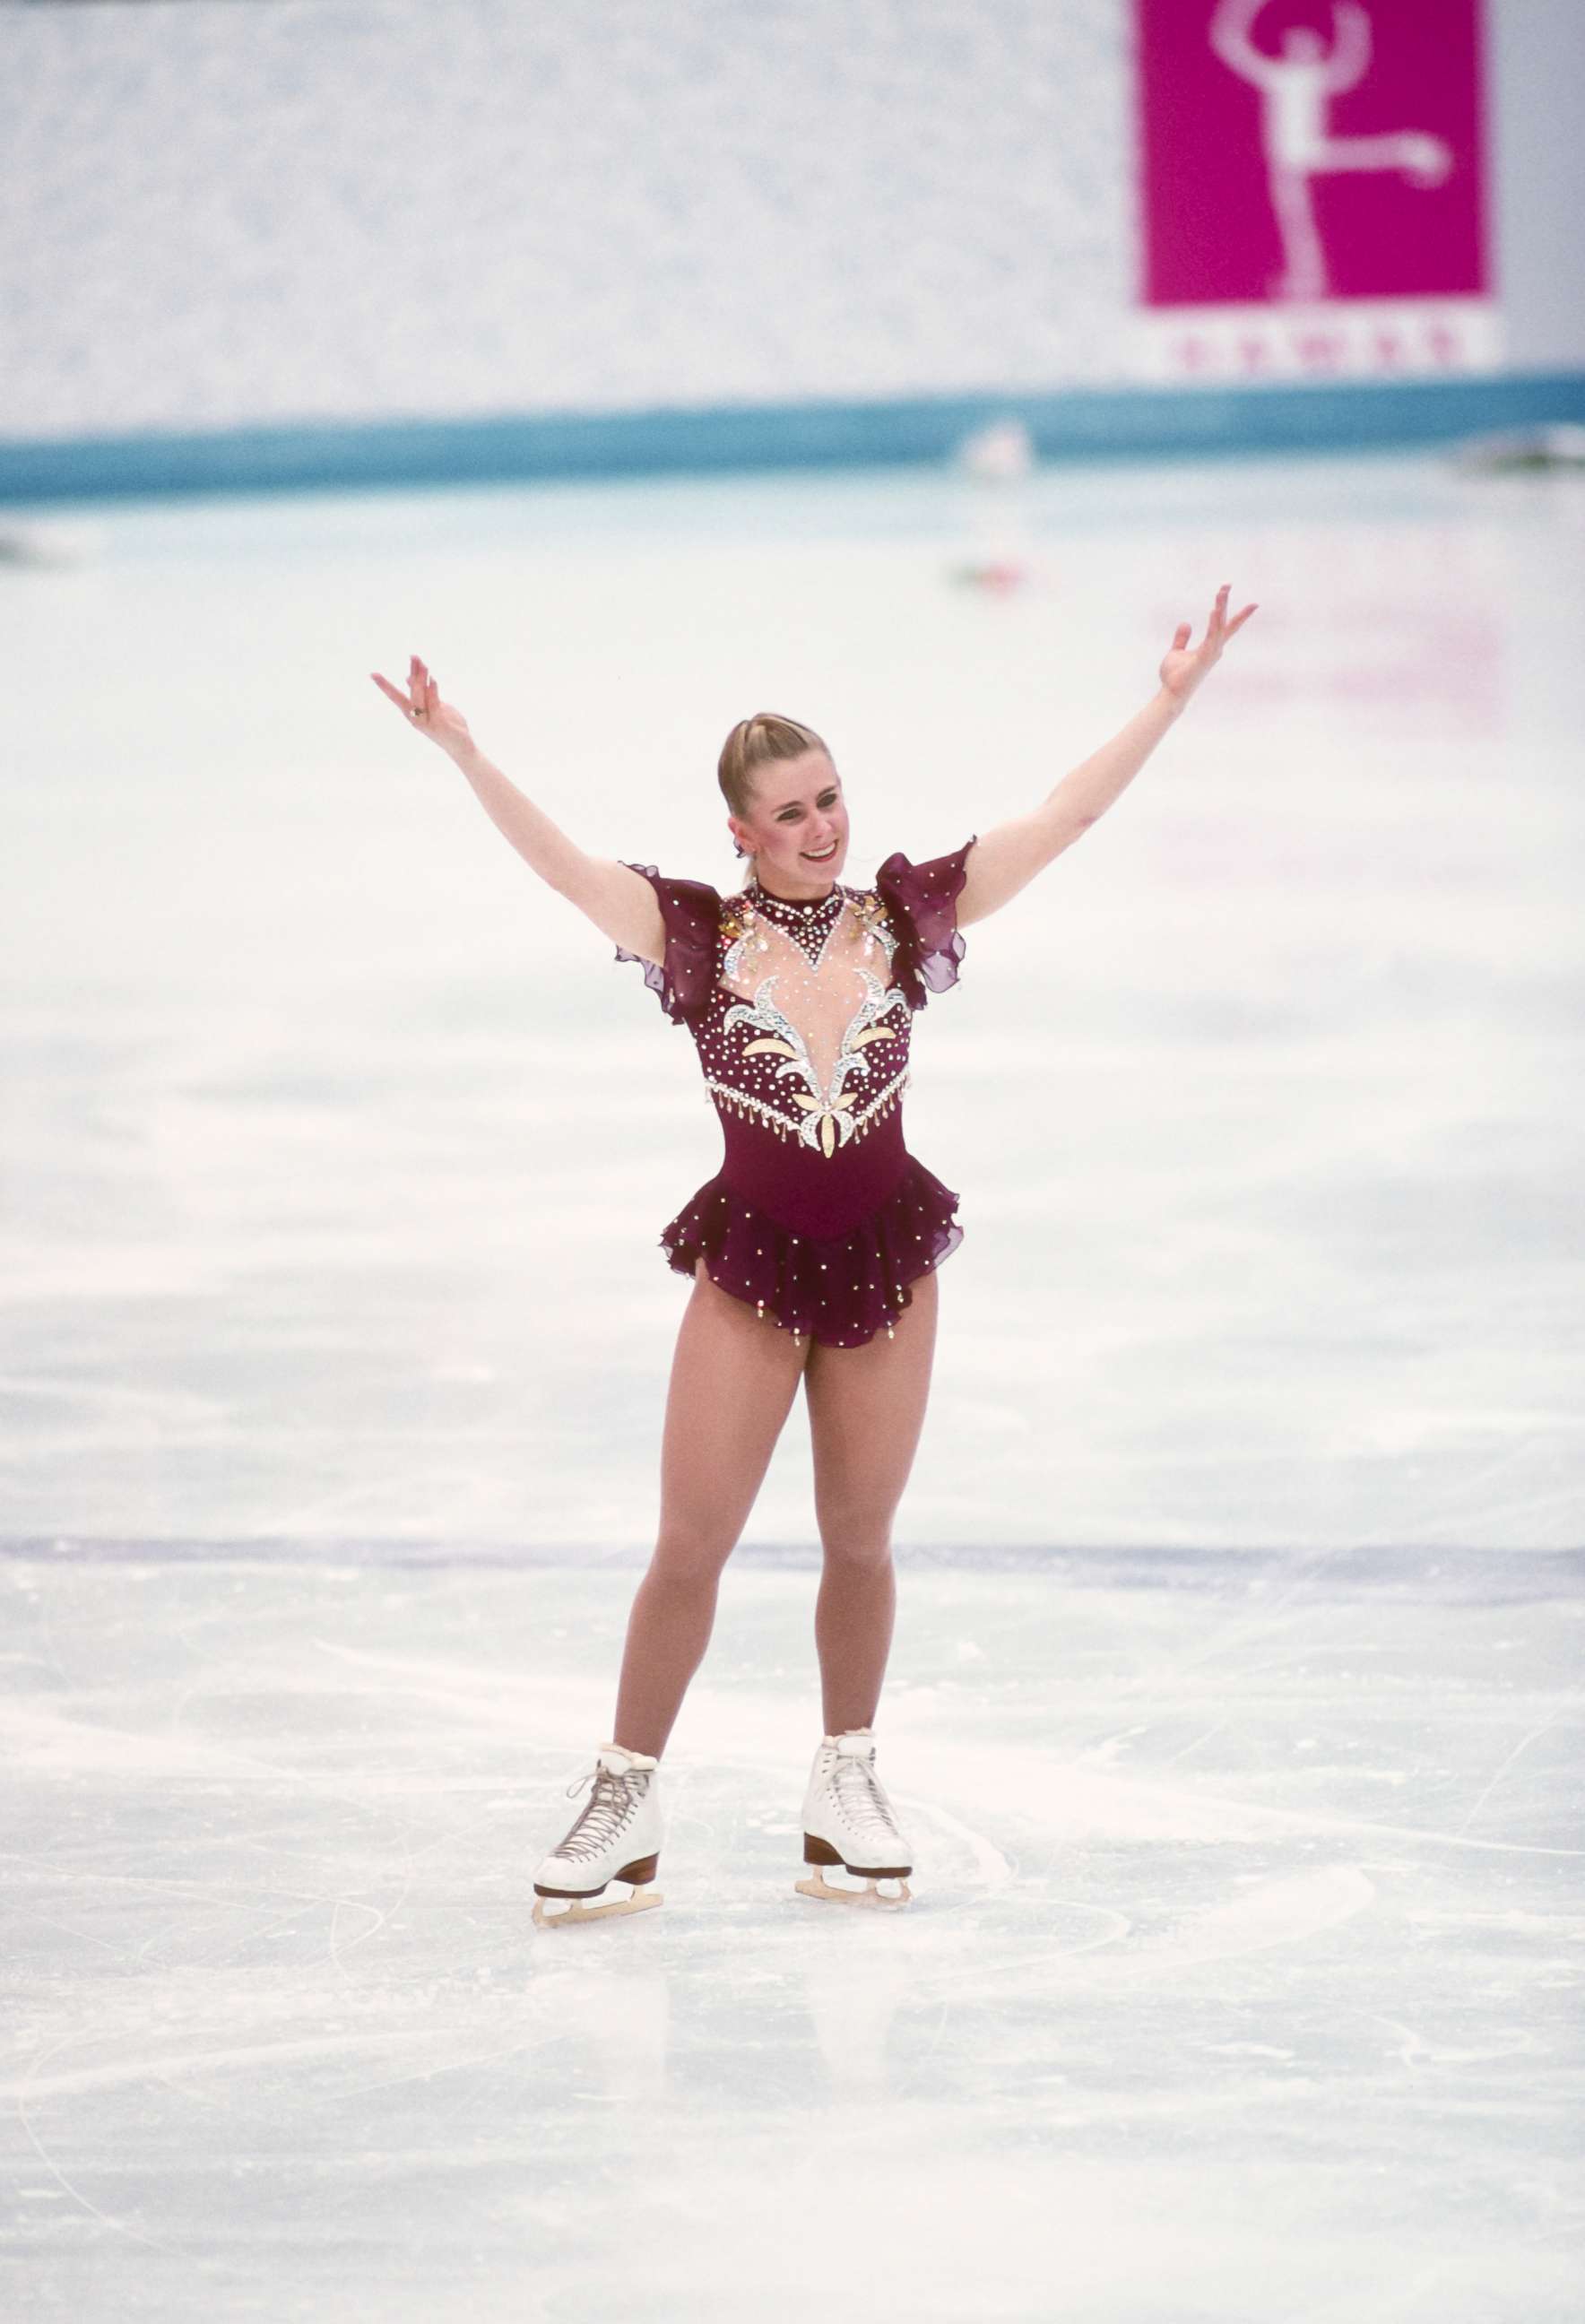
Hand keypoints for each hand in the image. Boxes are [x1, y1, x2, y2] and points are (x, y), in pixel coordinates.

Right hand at [370, 653, 473, 754]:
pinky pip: (434, 706)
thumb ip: (421, 692)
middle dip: (404, 678)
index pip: (396, 696)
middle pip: (407, 695)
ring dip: (422, 680)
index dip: (385, 686)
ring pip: (420, 699)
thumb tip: (407, 677)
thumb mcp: (432, 705)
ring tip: (423, 664)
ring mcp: (426, 722)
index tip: (373, 674)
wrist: (461, 746)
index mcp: (412, 712)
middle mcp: (415, 718)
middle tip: (406, 660)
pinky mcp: (439, 725)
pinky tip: (433, 680)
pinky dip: (433, 692)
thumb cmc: (446, 724)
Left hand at [1159, 585, 1256, 705]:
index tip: (1233, 596)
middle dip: (1227, 603)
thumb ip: (1182, 638)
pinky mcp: (1203, 658)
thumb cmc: (1174, 677)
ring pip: (1219, 626)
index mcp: (1210, 647)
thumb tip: (1185, 623)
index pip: (1224, 626)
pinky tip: (1214, 610)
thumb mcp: (1176, 652)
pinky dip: (1213, 623)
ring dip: (1221, 608)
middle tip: (1227, 584)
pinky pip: (1211, 637)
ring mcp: (1211, 654)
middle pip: (1225, 622)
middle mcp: (1214, 649)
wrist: (1171, 694)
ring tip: (1222, 591)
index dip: (1232, 612)